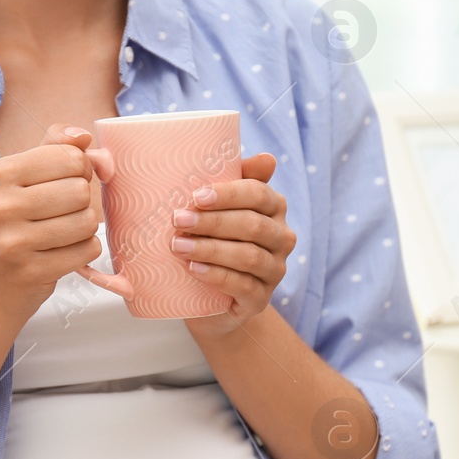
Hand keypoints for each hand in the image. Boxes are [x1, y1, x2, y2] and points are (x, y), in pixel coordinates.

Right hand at [0, 124, 103, 326]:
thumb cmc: (14, 225)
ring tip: (61, 235)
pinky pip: (87, 251)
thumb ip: (55, 149)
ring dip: (84, 229)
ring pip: (87, 221)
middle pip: (80, 190)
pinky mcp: (31, 271)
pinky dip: (83, 252)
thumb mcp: (23, 179)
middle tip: (60, 215)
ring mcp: (13, 241)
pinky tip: (61, 254)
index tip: (63, 184)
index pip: (70, 157)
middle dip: (81, 203)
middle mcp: (1, 205)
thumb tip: (84, 136)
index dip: (79, 170)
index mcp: (1, 174)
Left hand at [173, 152, 294, 339]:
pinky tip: (194, 270)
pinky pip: (244, 286)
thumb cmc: (214, 240)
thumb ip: (236, 178)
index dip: (228, 194)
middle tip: (177, 220)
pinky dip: (217, 276)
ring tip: (178, 246)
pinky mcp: (261, 299)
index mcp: (274, 208)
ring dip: (210, 249)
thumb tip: (266, 158)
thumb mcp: (220, 207)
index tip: (195, 196)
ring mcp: (275, 271)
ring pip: (249, 256)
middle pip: (252, 225)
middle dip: (213, 221)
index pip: (258, 194)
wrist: (212, 299)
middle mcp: (281, 238)